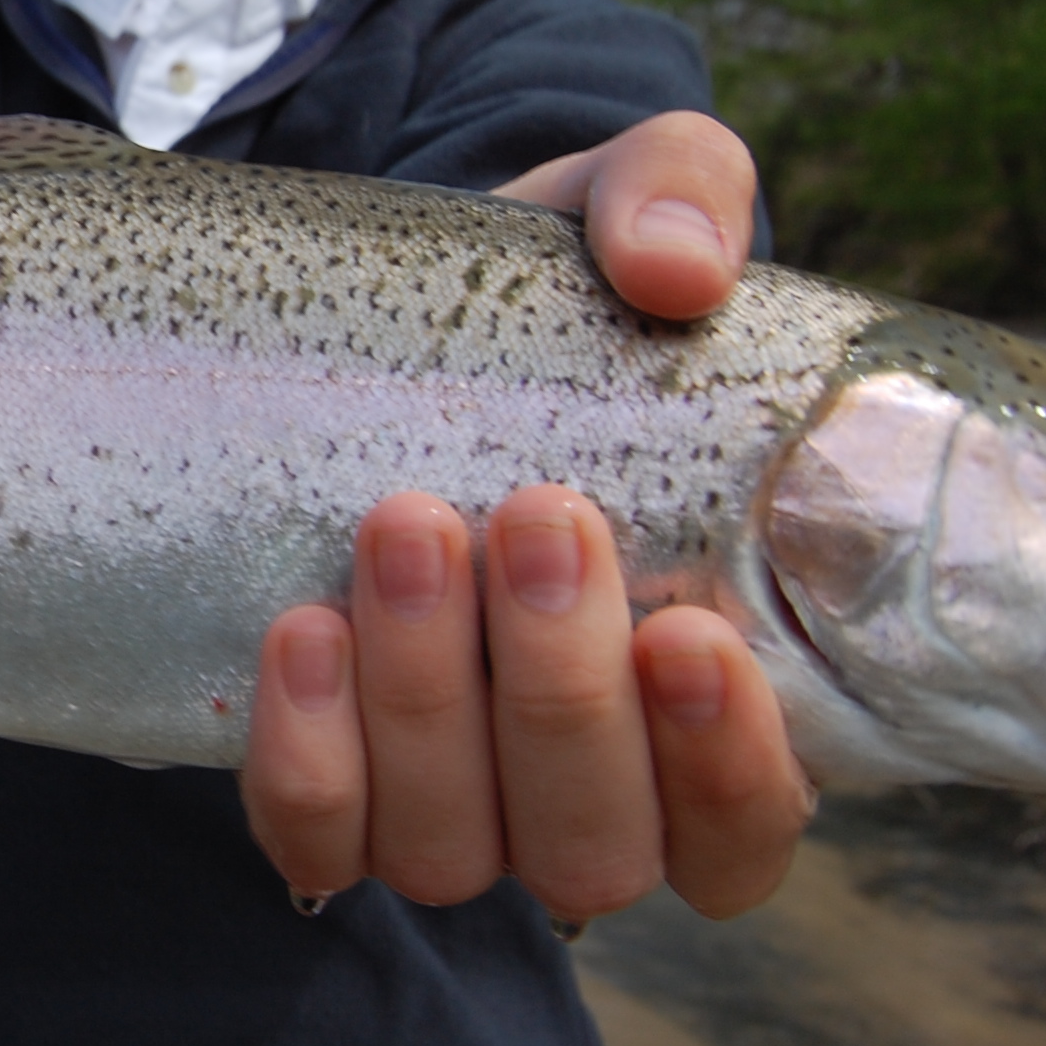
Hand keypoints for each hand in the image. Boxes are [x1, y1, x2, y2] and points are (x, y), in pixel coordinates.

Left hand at [239, 112, 812, 923]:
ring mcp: (448, 805)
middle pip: (594, 841)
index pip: (748, 827)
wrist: (369, 329)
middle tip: (532, 514)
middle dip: (561, 690)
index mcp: (707, 700)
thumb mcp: (618, 216)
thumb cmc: (543, 305)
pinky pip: (315, 835)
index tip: (692, 636)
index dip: (730, 768)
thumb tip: (677, 263)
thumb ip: (682, 197)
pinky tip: (297, 633)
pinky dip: (309, 759)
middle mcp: (585, 790)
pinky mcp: (326, 788)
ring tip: (403, 530)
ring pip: (453, 847)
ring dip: (428, 703)